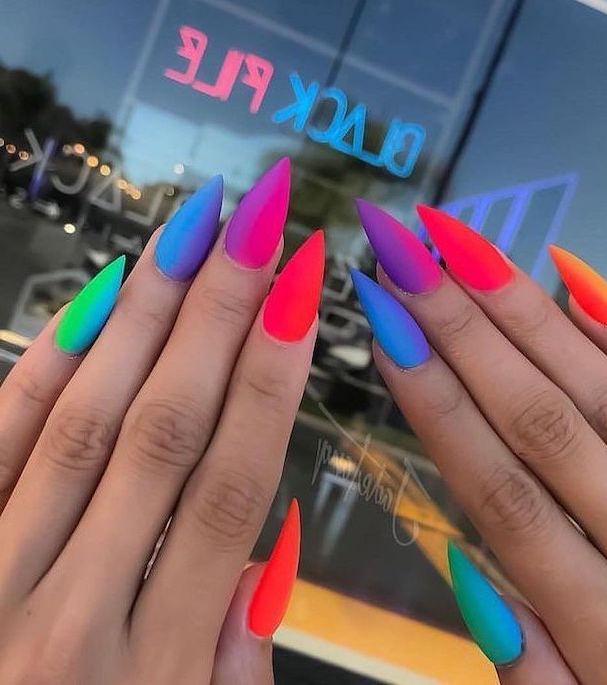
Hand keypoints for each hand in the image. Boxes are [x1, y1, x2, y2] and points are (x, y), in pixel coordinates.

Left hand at [0, 162, 323, 683]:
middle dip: (222, 314)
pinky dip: (50, 363)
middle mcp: (70, 616)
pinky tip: (102, 294)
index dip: (274, 380)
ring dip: (148, 315)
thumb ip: (234, 662)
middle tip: (257, 221)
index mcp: (154, 672)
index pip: (232, 489)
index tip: (303, 292)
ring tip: (195, 230)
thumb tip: (275, 545)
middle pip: (165, 433)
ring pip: (84, 424)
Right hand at [353, 200, 606, 683]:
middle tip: (405, 258)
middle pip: (540, 423)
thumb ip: (529, 667)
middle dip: (460, 330)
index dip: (433, 401)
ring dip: (526, 314)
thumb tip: (467, 569)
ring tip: (463, 251)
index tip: (386, 331)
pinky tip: (575, 280)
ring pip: (606, 396)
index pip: (496, 489)